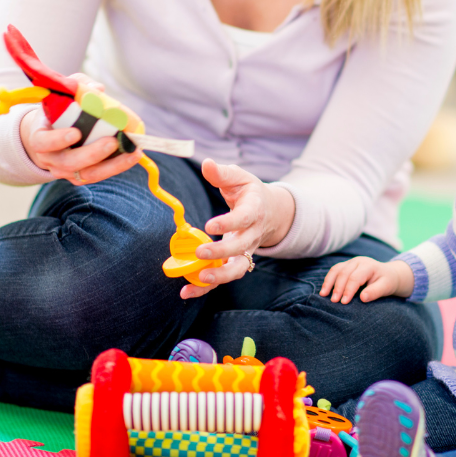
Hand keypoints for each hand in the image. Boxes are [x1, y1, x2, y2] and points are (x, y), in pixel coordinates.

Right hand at [18, 74, 139, 185]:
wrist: (49, 135)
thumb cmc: (58, 111)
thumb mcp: (62, 95)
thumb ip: (77, 88)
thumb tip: (98, 89)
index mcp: (39, 137)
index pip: (42, 142)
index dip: (57, 140)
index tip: (75, 132)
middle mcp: (50, 158)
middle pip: (68, 163)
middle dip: (92, 154)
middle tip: (112, 142)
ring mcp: (65, 171)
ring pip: (87, 174)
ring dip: (112, 165)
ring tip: (132, 152)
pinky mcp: (80, 177)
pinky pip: (99, 175)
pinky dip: (117, 166)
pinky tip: (133, 155)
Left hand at [177, 159, 295, 299]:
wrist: (270, 213)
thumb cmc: (249, 193)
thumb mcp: (239, 178)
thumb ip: (222, 173)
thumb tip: (207, 164)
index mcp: (254, 211)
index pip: (243, 219)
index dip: (228, 223)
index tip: (209, 225)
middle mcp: (252, 235)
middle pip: (241, 248)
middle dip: (221, 253)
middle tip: (200, 252)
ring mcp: (245, 252)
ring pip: (236, 270)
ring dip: (218, 277)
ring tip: (198, 279)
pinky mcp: (235, 262)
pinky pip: (222, 278)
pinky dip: (205, 288)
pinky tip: (186, 292)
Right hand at [319, 257, 414, 303]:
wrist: (388, 274)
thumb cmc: (387, 282)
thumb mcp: (386, 287)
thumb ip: (375, 292)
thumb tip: (363, 298)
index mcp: (368, 266)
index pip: (355, 277)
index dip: (348, 290)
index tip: (344, 302)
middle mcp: (358, 261)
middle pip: (343, 273)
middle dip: (337, 288)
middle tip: (333, 302)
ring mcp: (350, 262)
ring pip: (336, 270)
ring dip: (328, 282)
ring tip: (323, 295)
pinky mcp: (346, 265)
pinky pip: (334, 271)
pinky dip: (328, 280)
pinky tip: (324, 290)